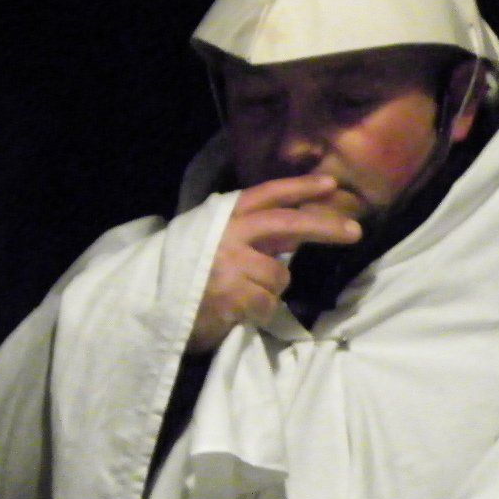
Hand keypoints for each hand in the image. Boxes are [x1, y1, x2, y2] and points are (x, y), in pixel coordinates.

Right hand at [187, 175, 361, 352]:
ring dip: (271, 291)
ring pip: (281, 275)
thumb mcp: (213, 245)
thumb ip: (252, 237)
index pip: (266, 195)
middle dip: (324, 225)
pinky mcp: (232, 295)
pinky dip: (259, 314)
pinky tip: (236, 314)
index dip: (299, 187)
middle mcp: (227, 235)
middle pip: (287, 223)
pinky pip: (268, 304)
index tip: (331, 184)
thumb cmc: (184, 279)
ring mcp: (229, 264)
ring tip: (242, 298)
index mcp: (221, 219)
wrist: (144, 311)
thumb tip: (295, 236)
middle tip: (354, 231)